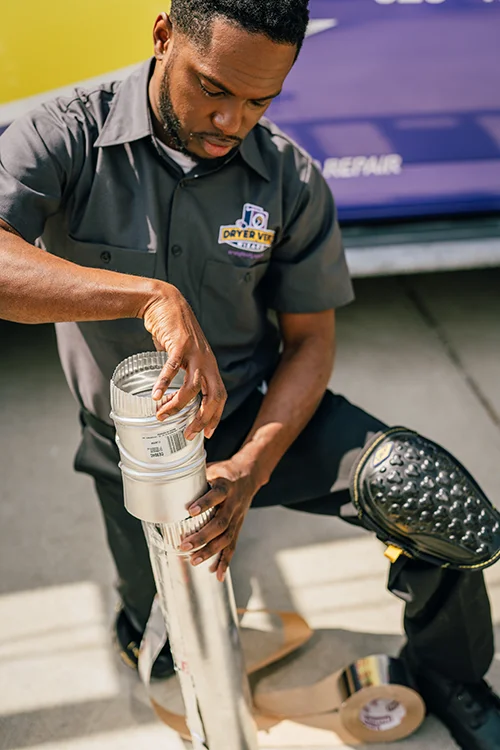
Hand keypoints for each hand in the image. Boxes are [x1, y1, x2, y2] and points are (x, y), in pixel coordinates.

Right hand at [140, 283, 225, 437]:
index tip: (207, 433)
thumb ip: (182, 372)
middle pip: (213, 396)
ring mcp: (194, 353)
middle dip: (203, 418)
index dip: (216, 416)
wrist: (165, 302)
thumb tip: (170, 394)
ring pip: (192, 387)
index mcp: (209, 366)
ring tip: (162, 415)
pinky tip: (155, 396)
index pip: (220, 396)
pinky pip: (172, 369)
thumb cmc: (172, 331)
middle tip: (190, 433)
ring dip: (178, 405)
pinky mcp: (180, 345)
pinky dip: (163, 384)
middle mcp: (206, 361)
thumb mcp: (183, 355)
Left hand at [179, 457, 260, 580]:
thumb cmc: (224, 472)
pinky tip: (217, 574)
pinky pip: (232, 545)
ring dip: (210, 551)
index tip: (190, 511)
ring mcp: (237, 517)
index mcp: (226, 486)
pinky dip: (225, 561)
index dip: (205, 503)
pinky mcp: (238, 526)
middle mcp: (233, 503)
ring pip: (226, 537)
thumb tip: (168, 483)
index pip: (216, 494)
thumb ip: (195, 478)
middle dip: (203, 536)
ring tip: (194, 561)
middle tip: (185, 546)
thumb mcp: (211, 469)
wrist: (248, 474)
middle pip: (220, 522)